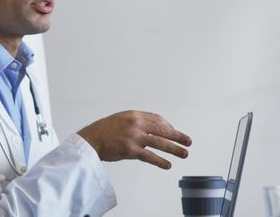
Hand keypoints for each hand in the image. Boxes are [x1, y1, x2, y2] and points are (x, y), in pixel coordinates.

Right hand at [77, 110, 191, 168]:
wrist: (91, 139)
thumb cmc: (105, 131)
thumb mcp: (122, 119)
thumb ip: (137, 122)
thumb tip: (154, 129)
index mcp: (134, 115)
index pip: (158, 119)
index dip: (169, 126)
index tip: (174, 133)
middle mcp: (136, 124)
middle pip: (162, 130)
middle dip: (177, 136)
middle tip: (188, 141)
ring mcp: (134, 137)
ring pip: (160, 142)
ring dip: (174, 149)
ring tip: (184, 153)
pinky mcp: (130, 150)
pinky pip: (149, 156)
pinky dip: (160, 161)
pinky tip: (167, 164)